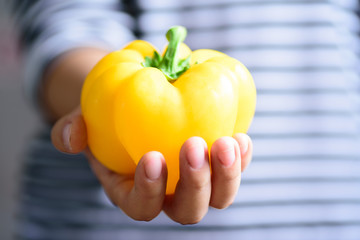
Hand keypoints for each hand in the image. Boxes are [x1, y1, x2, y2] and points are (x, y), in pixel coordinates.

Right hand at [51, 107, 252, 223]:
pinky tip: (240, 136)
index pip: (142, 208)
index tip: (152, 158)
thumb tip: (71, 137)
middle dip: (195, 184)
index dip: (149, 191)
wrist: (134, 107)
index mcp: (134, 192)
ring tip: (228, 140)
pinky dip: (241, 158)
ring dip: (227, 174)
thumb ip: (71, 130)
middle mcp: (168, 194)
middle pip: (188, 210)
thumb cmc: (106, 119)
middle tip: (194, 145)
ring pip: (218, 196)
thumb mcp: (81, 120)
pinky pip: (234, 169)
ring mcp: (195, 180)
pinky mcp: (215, 162)